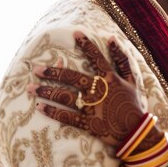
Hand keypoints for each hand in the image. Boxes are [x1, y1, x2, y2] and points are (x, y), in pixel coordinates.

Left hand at [29, 31, 144, 145]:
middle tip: (37, 69)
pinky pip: (66, 116)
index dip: (87, 45)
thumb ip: (122, 59)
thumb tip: (111, 38)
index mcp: (110, 78)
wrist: (136, 132)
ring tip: (31, 88)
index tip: (75, 34)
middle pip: (72, 77)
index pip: (96, 58)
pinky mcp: (87, 123)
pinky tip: (39, 106)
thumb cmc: (134, 105)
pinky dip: (52, 111)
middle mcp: (98, 90)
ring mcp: (91, 107)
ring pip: (65, 96)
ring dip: (46, 91)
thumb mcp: (132, 80)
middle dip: (53, 72)